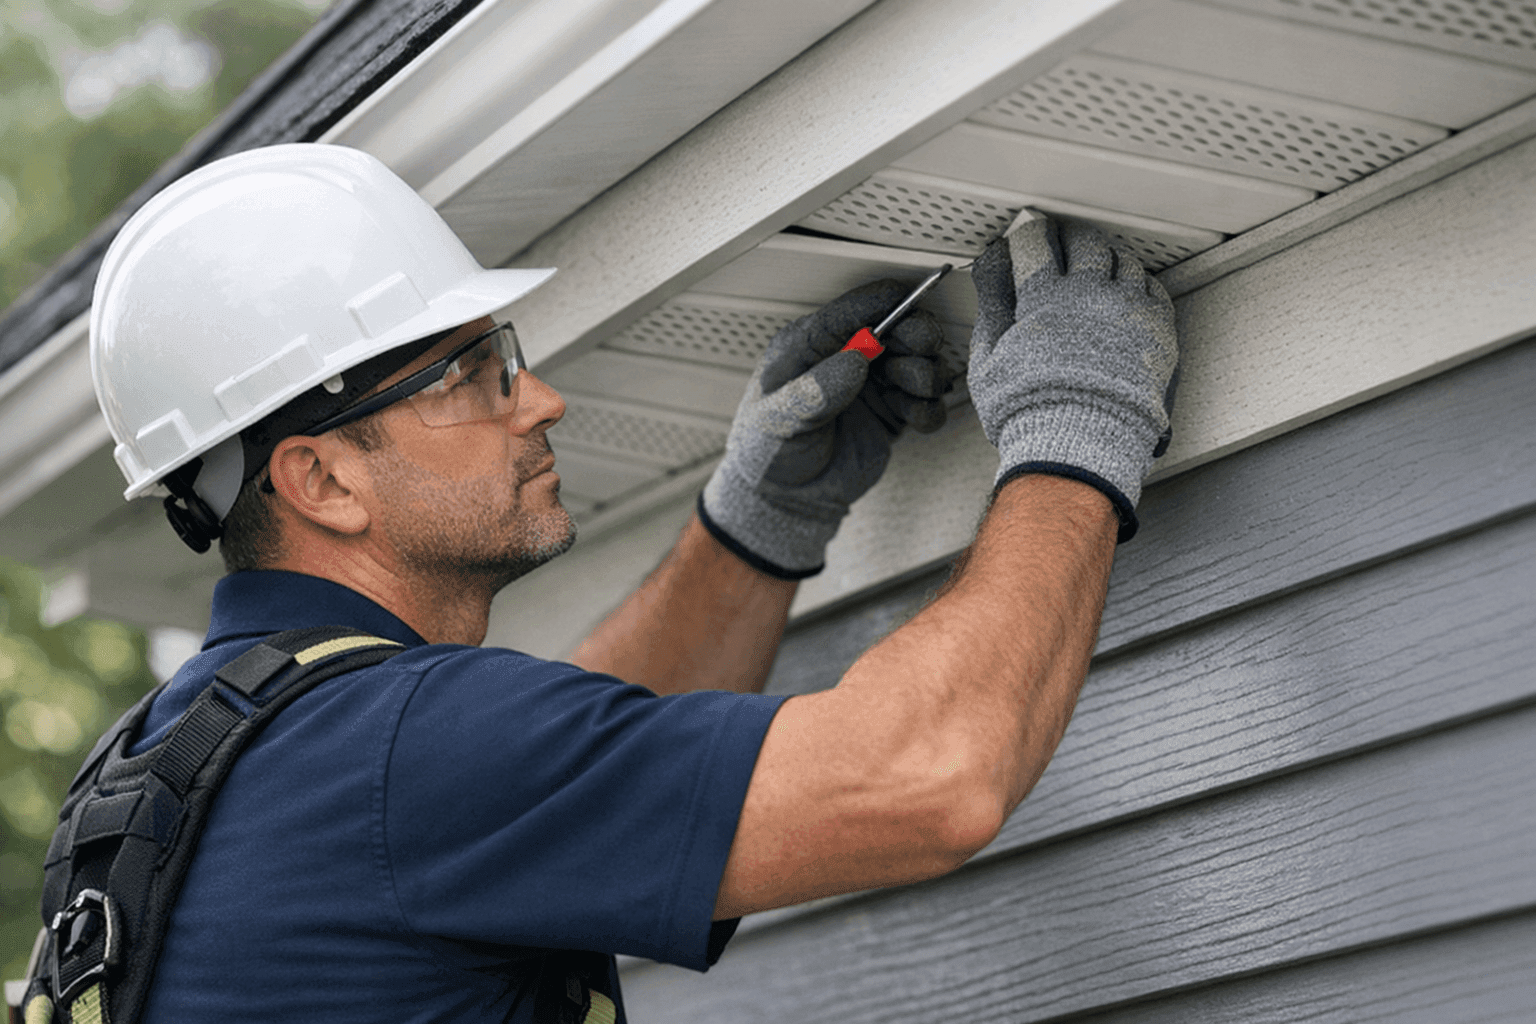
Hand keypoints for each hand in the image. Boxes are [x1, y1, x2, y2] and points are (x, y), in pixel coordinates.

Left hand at [700, 280, 951, 577]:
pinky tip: (916, 418)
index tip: (909, 304)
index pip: (853, 310)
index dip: (885, 303)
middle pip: (897, 328)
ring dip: (925, 372)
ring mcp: (871, 386)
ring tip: (911, 390)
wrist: (785, 502)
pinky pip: (924, 402)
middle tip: (919, 353)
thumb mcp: (779, 420)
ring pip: (917, 361)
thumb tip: (854, 359)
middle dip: (916, 336)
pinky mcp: (890, 414)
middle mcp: (845, 359)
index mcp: (810, 346)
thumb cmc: (767, 455)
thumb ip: (815, 390)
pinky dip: (929, 407)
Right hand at [968, 216, 1178, 541]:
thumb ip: (990, 307)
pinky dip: (1138, 281)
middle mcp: (1087, 294)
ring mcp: (1125, 308)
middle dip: (1069, 236)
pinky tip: (1128, 290)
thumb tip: (990, 272)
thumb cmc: (1030, 411)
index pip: (1035, 243)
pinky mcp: (1155, 329)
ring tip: (1098, 265)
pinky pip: (1152, 287)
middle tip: (1064, 240)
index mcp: (1042, 297)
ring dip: (1106, 257)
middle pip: (1083, 242)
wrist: (1080, 444)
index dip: (1028, 234)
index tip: (1027, 235)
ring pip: (1121, 259)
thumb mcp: (988, 359)